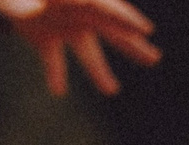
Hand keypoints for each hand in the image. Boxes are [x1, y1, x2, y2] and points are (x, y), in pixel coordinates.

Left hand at [0, 0, 158, 96]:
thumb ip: (33, 2)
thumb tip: (33, 12)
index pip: (107, 7)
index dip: (126, 19)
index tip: (145, 30)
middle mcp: (76, 12)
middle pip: (109, 30)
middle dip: (131, 44)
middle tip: (154, 58)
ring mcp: (62, 27)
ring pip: (86, 52)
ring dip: (99, 72)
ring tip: (112, 90)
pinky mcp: (44, 39)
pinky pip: (54, 60)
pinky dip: (56, 75)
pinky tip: (58, 92)